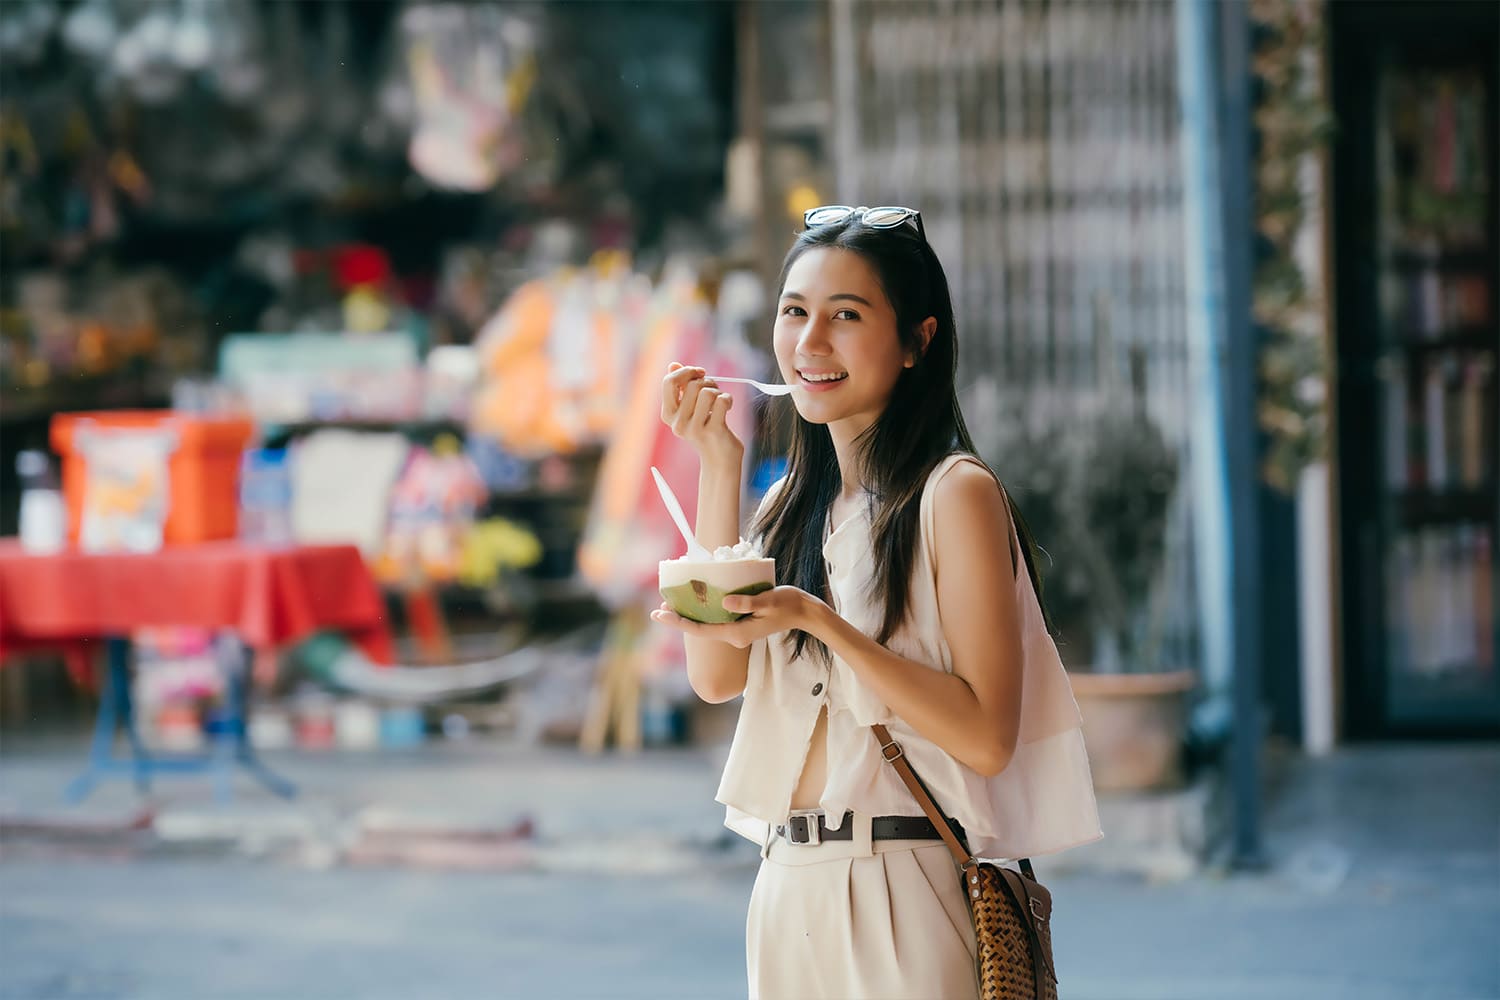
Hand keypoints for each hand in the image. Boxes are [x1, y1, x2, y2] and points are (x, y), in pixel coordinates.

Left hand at [650, 586, 827, 647]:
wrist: (804, 613)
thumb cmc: (788, 604)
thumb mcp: (768, 600)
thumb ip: (747, 603)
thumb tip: (725, 602)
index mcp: (736, 633)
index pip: (700, 629)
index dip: (678, 621)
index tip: (660, 614)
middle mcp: (734, 636)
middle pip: (700, 629)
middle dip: (679, 619)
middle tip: (658, 609)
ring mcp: (737, 631)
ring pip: (707, 625)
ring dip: (689, 615)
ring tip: (671, 604)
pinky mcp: (741, 625)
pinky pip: (717, 620)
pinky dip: (703, 612)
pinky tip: (695, 602)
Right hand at [661, 362, 742, 465]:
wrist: (719, 459)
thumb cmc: (705, 429)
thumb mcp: (689, 408)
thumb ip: (681, 387)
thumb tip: (673, 365)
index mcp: (668, 414)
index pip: (669, 382)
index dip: (686, 371)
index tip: (699, 373)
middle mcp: (678, 423)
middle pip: (693, 385)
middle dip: (707, 382)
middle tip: (714, 391)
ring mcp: (695, 429)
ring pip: (708, 392)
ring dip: (718, 391)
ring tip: (719, 401)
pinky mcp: (713, 431)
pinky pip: (721, 401)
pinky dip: (728, 400)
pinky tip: (727, 408)